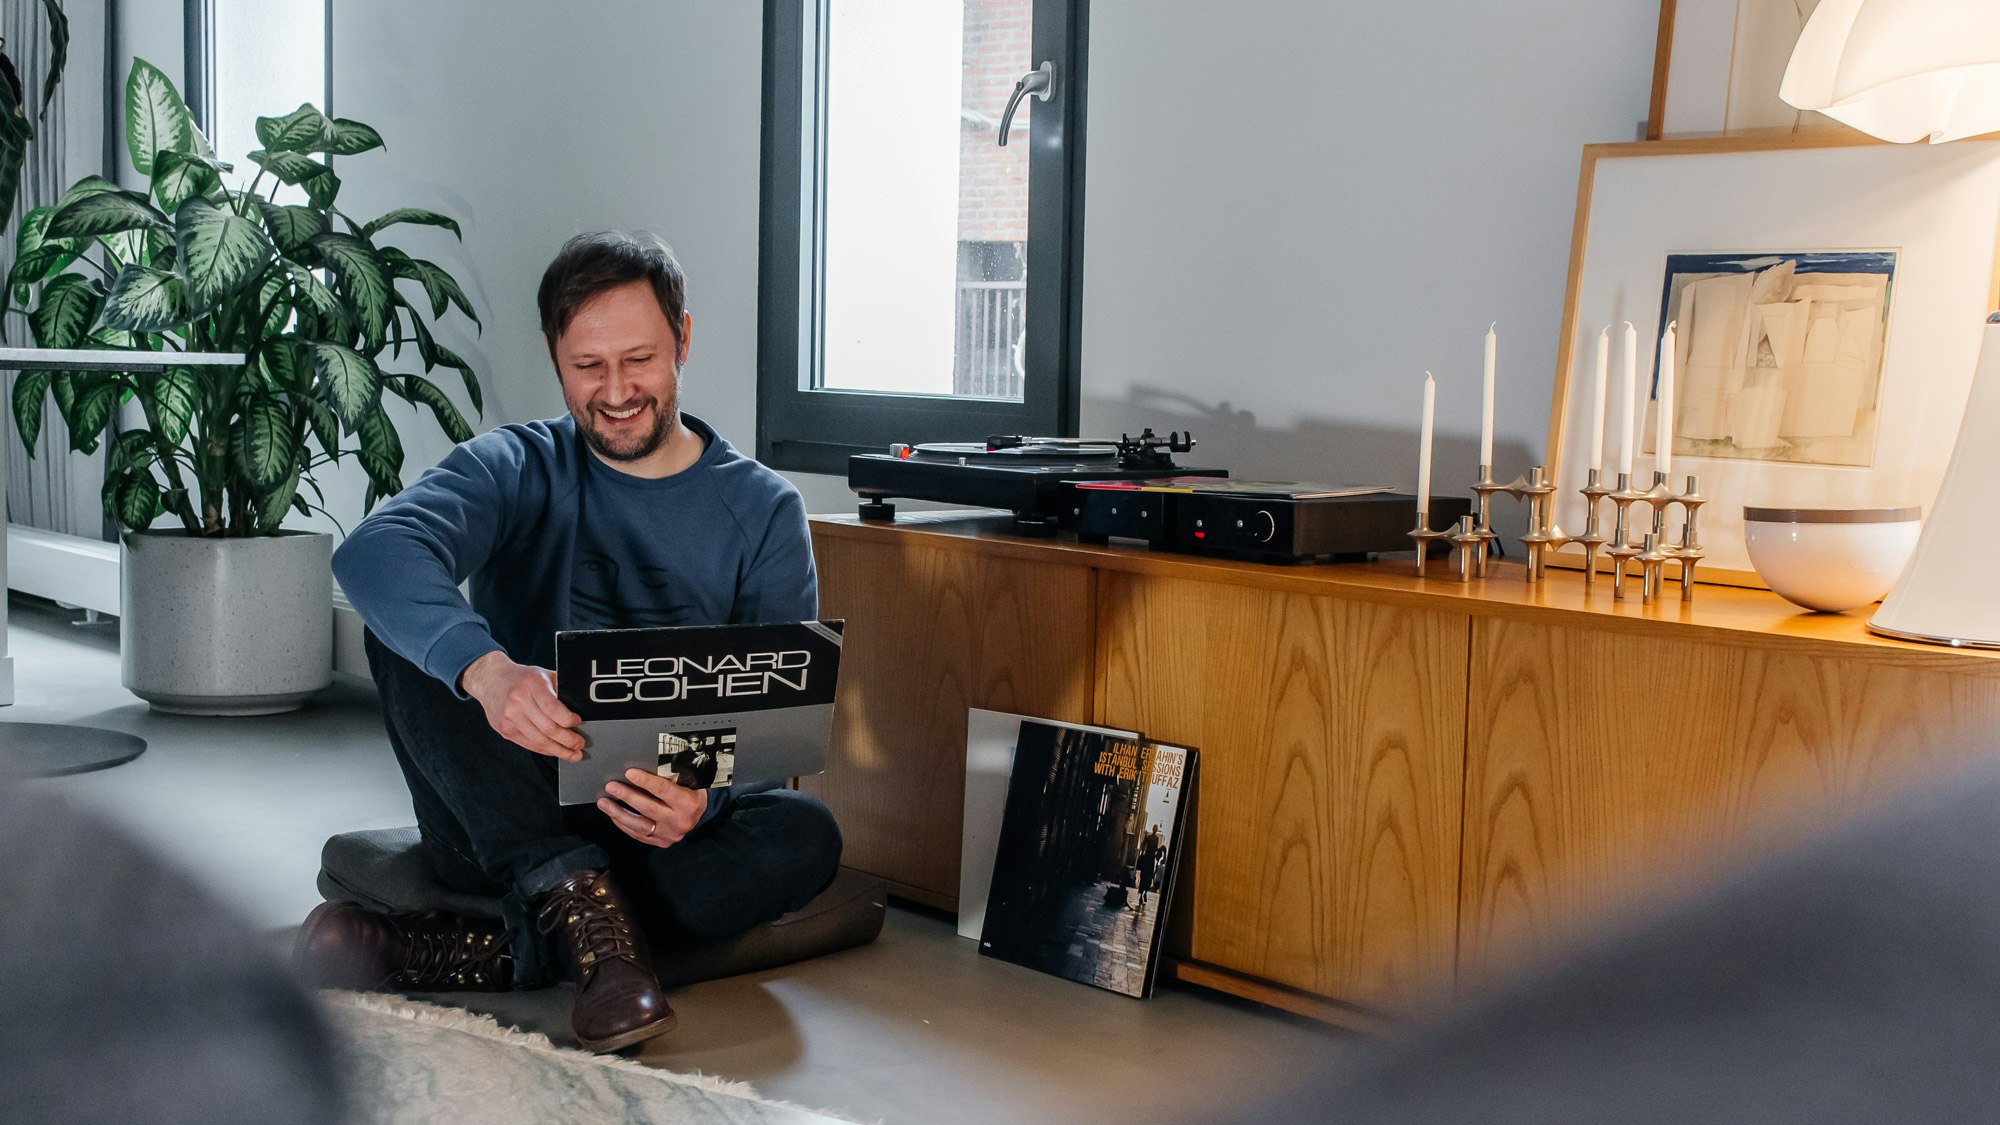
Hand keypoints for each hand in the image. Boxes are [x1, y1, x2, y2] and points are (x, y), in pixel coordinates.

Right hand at [459, 651, 583, 760]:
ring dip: (559, 751)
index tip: (578, 723)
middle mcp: (518, 701)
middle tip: (580, 744)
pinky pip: (528, 744)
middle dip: (569, 740)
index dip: (569, 720)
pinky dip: (544, 750)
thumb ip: (560, 689)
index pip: (553, 709)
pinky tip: (555, 751)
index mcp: (532, 685)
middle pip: (548, 729)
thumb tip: (581, 707)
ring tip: (572, 754)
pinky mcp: (505, 729)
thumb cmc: (522, 678)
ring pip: (539, 741)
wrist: (491, 680)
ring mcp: (509, 717)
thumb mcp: (543, 675)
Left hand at [598, 768, 709, 847]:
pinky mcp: (661, 842)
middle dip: (627, 796)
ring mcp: (669, 835)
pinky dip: (624, 824)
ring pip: (639, 825)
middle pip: (648, 809)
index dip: (645, 781)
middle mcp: (679, 821)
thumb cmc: (692, 790)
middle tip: (610, 786)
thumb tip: (645, 766)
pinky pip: (638, 835)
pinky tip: (613, 814)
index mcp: (688, 803)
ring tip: (603, 802)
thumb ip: (670, 775)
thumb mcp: (688, 780)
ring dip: (618, 813)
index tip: (629, 773)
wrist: (701, 812)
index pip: (663, 791)